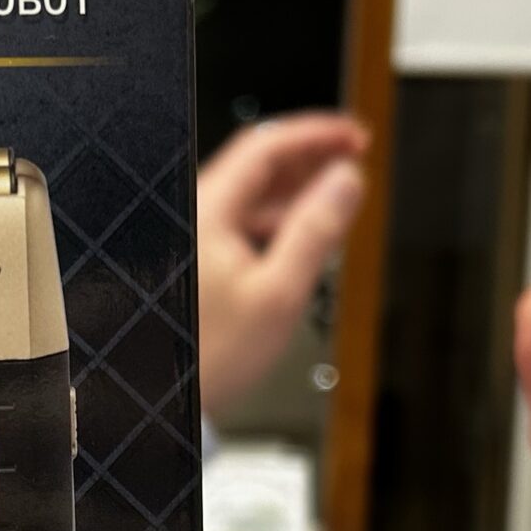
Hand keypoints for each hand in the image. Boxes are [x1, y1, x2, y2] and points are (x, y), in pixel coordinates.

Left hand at [195, 113, 367, 416]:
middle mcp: (197, 216)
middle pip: (259, 166)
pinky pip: (244, 221)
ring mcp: (197, 236)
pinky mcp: (201, 258)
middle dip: (311, 156)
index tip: (354, 136)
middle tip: (354, 155)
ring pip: (253, 195)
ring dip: (297, 188)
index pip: (267, 145)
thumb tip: (345, 182)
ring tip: (339, 191)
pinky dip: (278, 217)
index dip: (317, 134)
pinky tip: (304, 230)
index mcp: (208, 211)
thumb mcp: (280, 293)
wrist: (175, 397)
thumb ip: (315, 230)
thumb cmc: (211, 355)